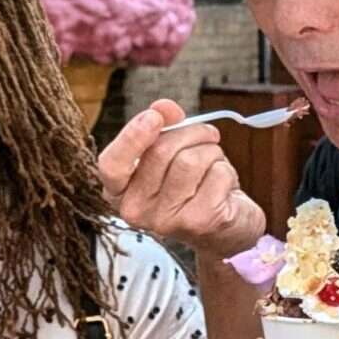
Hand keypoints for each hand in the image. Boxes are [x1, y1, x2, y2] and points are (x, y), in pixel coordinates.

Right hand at [95, 100, 265, 260]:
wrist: (224, 231)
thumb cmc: (191, 186)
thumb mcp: (168, 156)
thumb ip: (159, 128)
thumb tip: (163, 107)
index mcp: (119, 192)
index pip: (111, 165)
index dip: (132, 137)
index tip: (154, 116)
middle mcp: (135, 210)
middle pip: (161, 151)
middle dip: (191, 132)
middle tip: (207, 135)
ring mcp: (167, 221)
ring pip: (191, 160)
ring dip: (211, 152)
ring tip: (213, 164)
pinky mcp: (200, 222)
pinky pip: (218, 174)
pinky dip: (226, 171)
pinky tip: (223, 188)